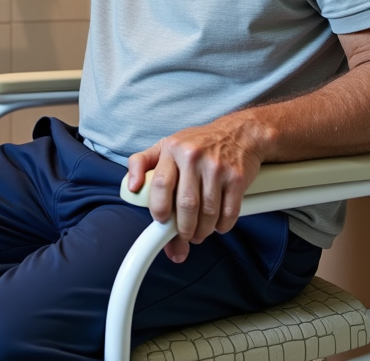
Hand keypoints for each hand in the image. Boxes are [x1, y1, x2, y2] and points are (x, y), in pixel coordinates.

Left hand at [125, 114, 271, 262]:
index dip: (159, 209)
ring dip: (202, 231)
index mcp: (172, 149)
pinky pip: (229, 212)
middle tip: (183, 235)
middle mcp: (193, 156)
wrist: (238, 133)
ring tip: (199, 232)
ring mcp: (217, 167)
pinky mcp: (237, 178)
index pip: (161, 184)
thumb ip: (141, 164)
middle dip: (183, 228)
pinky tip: (217, 225)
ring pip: (208, 213)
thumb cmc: (197, 143)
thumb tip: (131, 188)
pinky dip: (222, 226)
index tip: (162, 220)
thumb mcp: (165, 145)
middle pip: (186, 204)